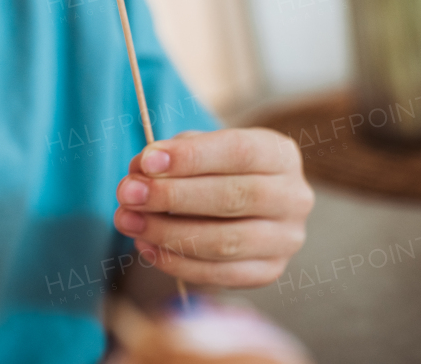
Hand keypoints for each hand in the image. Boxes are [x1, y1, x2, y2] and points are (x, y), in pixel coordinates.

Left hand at [113, 128, 312, 286]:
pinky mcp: (269, 271)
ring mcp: (286, 240)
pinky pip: (220, 274)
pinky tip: (146, 247)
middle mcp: (293, 197)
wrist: (248, 198)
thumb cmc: (217, 166)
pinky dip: (177, 262)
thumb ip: (172, 154)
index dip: (190, 158)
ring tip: (128, 221)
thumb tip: (140, 171)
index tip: (146, 161)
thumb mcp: (200, 146)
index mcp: (280, 154)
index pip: (238, 152)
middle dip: (172, 197)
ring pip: (225, 242)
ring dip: (167, 233)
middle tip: (127, 194)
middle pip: (233, 198)